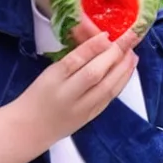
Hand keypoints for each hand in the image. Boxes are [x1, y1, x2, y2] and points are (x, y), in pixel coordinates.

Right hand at [15, 19, 140, 151]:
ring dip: (123, 69)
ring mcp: (81, 108)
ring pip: (107, 87)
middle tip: (129, 39)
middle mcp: (68, 95)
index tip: (106, 33)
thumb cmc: (36, 96)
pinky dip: (120, 83)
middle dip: (114, 55)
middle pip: (94, 74)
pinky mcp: (90, 117)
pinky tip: (127, 72)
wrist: (30, 129)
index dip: (92, 47)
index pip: (74, 61)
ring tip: (133, 54)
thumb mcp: (47, 74)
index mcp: (52, 80)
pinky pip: (109, 98)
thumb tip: (97, 42)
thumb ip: (71, 61)